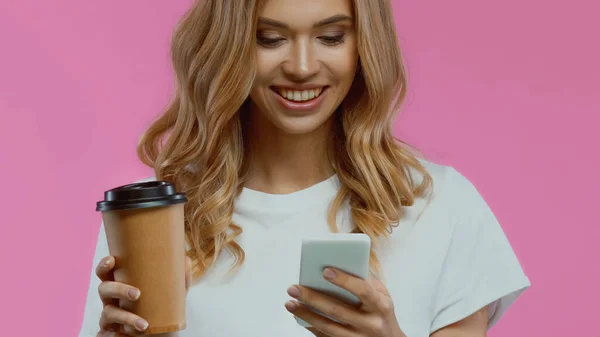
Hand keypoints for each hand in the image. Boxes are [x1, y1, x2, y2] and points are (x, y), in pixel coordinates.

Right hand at [95, 255, 192, 336]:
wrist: (160, 332)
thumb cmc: (162, 307)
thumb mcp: (172, 293)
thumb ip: (179, 277)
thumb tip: (186, 259)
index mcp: (120, 284)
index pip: (105, 272)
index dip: (103, 265)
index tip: (112, 260)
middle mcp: (111, 298)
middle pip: (104, 289)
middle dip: (118, 289)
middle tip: (137, 294)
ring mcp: (109, 316)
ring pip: (108, 313)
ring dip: (125, 318)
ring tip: (143, 325)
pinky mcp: (110, 332)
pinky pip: (105, 334)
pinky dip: (113, 335)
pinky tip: (124, 336)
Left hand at [285, 268, 405, 336]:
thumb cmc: (382, 313)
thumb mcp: (383, 295)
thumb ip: (365, 280)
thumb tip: (339, 265)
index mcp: (380, 306)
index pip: (362, 290)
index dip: (344, 280)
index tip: (325, 271)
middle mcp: (370, 324)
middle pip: (337, 310)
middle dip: (313, 298)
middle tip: (294, 288)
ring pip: (327, 327)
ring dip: (306, 314)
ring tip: (290, 303)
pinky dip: (310, 326)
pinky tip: (299, 316)